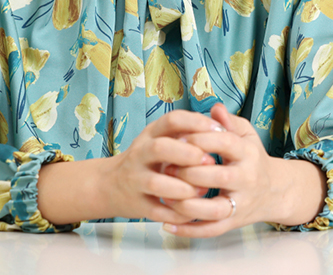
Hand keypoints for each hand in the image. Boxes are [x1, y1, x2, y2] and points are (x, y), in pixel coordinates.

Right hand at [38, 110, 223, 224]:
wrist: (109, 185)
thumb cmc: (147, 159)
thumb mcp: (162, 137)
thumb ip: (188, 131)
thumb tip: (223, 124)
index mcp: (151, 134)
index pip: (172, 120)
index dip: (196, 123)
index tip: (218, 130)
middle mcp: (140, 154)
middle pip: (160, 148)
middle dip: (186, 154)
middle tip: (209, 161)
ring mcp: (135, 180)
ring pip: (157, 182)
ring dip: (182, 188)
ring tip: (201, 190)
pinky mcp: (136, 204)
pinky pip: (157, 210)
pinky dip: (176, 213)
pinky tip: (192, 212)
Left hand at [160, 103, 324, 236]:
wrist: (275, 191)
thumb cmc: (253, 159)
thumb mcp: (247, 136)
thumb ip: (230, 122)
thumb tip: (215, 108)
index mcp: (249, 153)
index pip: (225, 143)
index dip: (200, 139)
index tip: (178, 138)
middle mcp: (248, 179)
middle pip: (218, 176)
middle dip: (189, 172)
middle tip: (166, 168)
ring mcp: (241, 203)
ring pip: (214, 209)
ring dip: (187, 204)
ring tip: (166, 196)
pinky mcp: (234, 223)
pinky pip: (211, 230)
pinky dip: (189, 230)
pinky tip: (167, 225)